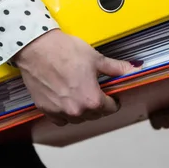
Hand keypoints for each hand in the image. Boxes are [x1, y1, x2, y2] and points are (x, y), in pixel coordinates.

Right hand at [12, 29, 141, 125]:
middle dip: (98, 105)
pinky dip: (65, 113)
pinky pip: (60, 119)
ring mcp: (60, 112)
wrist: (37, 48)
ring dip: (82, 111)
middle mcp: (76, 110)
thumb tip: (131, 69)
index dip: (114, 101)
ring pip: (78, 119)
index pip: (110, 108)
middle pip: (95, 115)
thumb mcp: (95, 58)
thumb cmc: (64, 51)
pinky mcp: (45, 109)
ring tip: (81, 95)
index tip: (112, 96)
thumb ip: (114, 68)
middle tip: (96, 92)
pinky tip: (66, 101)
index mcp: (92, 100)